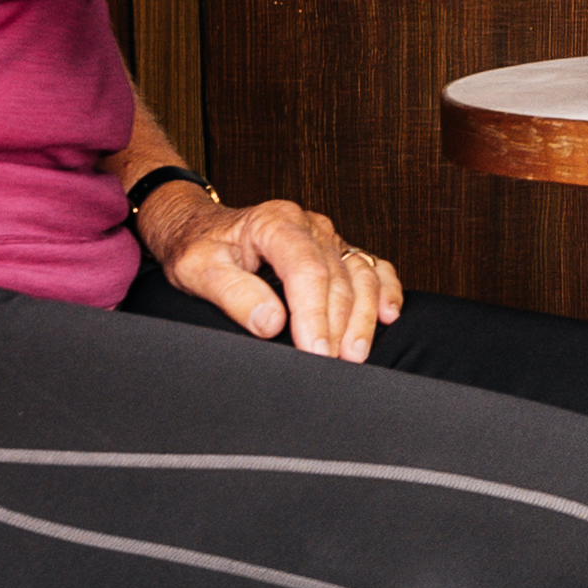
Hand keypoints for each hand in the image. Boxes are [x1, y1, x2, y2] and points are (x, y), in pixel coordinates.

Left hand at [148, 185, 404, 358]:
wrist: (201, 228)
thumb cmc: (199, 247)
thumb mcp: (199, 270)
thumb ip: (234, 294)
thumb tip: (272, 323)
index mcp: (276, 223)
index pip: (307, 269)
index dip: (314, 313)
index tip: (314, 351)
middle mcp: (309, 225)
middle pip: (337, 276)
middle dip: (339, 323)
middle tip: (333, 365)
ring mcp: (327, 237)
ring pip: (360, 273)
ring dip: (364, 314)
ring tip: (356, 354)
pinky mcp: (336, 250)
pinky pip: (371, 266)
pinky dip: (385, 289)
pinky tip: (389, 314)